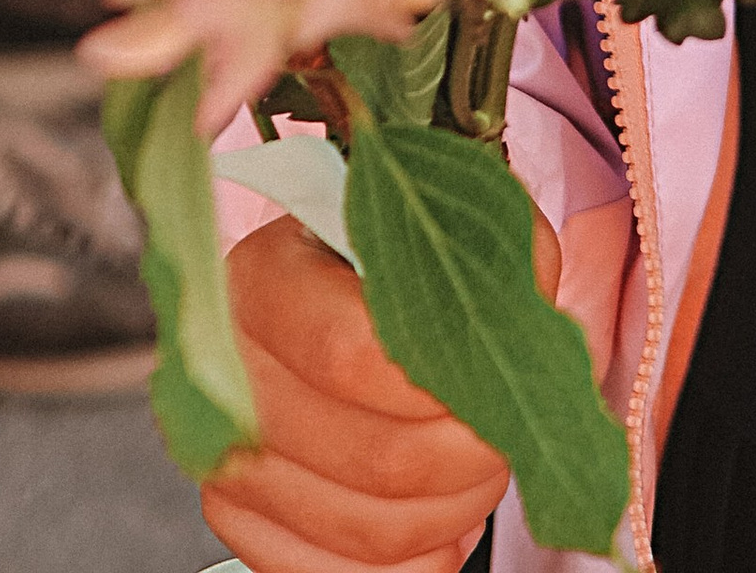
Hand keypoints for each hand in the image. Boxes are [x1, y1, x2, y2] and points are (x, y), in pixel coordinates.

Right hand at [199, 204, 556, 572]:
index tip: (495, 374)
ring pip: (370, 530)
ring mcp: (227, 457)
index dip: (446, 381)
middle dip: (474, 456)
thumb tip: (527, 320)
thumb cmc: (397, 257)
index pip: (355, 355)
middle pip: (377, 458)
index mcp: (268, 278)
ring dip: (455, 511)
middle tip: (508, 429)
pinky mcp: (240, 517)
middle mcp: (230, 371)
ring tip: (481, 466)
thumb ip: (492, 255)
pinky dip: (414, 562)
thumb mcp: (448, 216)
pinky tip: (440, 516)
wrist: (337, 291)